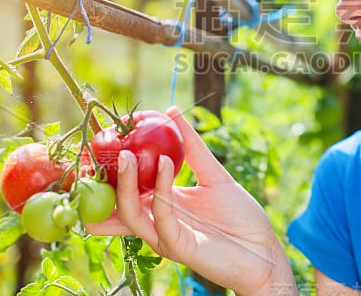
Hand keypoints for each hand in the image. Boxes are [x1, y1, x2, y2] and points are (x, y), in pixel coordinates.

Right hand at [86, 106, 294, 294]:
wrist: (263, 250)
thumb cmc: (240, 217)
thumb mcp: (213, 174)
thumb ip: (192, 146)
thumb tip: (171, 110)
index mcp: (161, 206)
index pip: (124, 189)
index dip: (108, 171)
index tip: (101, 143)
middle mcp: (157, 223)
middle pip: (117, 205)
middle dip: (100, 184)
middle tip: (97, 153)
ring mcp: (165, 236)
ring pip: (131, 214)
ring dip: (126, 184)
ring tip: (127, 155)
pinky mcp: (179, 247)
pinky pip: (162, 218)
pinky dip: (161, 190)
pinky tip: (165, 164)